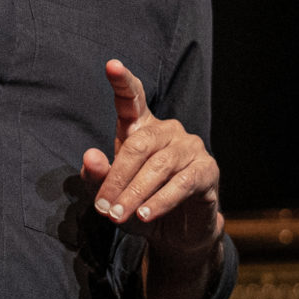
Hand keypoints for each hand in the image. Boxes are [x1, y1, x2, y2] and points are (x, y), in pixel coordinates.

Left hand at [83, 59, 223, 288]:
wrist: (176, 233)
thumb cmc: (139, 204)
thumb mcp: (112, 194)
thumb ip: (98, 177)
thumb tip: (90, 156)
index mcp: (142, 127)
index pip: (133, 98)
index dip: (124, 82)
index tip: (112, 65)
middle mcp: (168, 130)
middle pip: (139, 144)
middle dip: (118, 177)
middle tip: (103, 207)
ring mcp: (190, 148)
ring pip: (159, 166)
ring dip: (136, 194)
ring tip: (118, 215)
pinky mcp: (207, 170)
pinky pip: (182, 183)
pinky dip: (161, 201)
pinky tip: (146, 215)